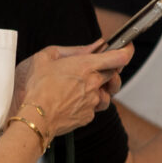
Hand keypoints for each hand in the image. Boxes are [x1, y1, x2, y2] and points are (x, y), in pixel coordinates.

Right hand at [14, 44, 128, 136]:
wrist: (34, 117)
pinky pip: (95, 107)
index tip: (127, 47)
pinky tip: (72, 101)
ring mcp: (93, 101)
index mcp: (86, 66)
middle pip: (114, 75)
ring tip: (81, 88)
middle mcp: (94, 83)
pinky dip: (88, 103)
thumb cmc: (37, 86)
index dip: (127, 50)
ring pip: (107, 93)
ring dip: (99, 89)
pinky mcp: (89, 115)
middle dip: (109, 71)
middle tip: (94, 69)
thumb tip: (95, 46)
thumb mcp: (47, 57)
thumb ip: (74, 49)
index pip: (119, 57)